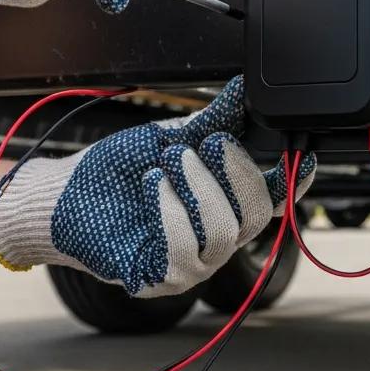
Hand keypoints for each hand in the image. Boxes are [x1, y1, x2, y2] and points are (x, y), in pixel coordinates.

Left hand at [0, 78, 316, 296]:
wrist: (64, 194)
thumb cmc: (116, 172)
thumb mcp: (170, 138)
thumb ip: (213, 122)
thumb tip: (244, 90)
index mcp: (224, 205)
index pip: (273, 200)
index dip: (293, 181)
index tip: (305, 156)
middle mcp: (215, 238)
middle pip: (256, 216)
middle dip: (235, 174)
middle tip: (205, 145)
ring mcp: (191, 264)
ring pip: (223, 234)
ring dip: (198, 191)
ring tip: (165, 164)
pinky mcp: (160, 280)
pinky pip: (183, 252)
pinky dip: (169, 212)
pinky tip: (152, 186)